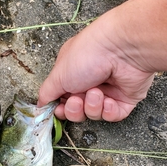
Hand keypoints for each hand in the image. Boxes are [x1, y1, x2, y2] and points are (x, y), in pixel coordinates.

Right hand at [38, 12, 154, 121]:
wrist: (122, 49)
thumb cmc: (88, 54)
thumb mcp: (58, 74)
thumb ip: (47, 93)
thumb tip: (40, 105)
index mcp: (72, 73)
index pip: (62, 98)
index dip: (60, 108)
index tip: (58, 109)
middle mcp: (89, 81)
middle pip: (77, 110)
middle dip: (75, 109)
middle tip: (77, 100)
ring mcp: (108, 90)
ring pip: (94, 114)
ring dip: (92, 106)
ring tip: (96, 92)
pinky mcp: (126, 98)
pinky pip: (113, 116)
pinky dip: (108, 111)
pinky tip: (109, 100)